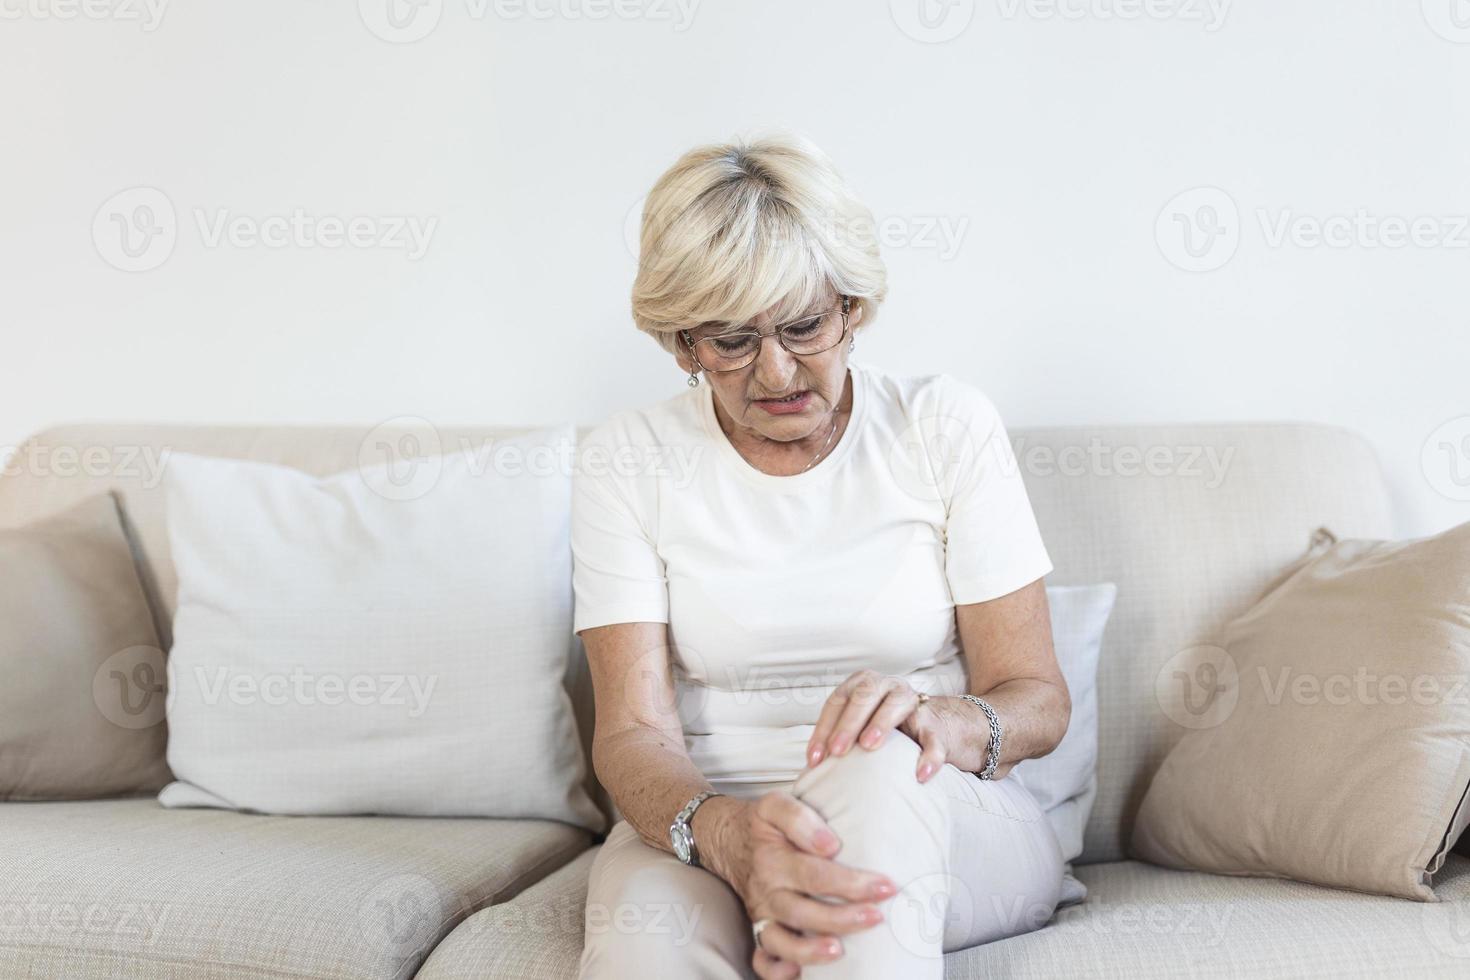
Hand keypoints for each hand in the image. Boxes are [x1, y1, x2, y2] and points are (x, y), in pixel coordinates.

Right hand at [696, 793, 894, 978]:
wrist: (726, 840)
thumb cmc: (760, 825)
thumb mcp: (774, 804)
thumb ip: (799, 818)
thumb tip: (830, 845)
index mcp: (774, 859)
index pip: (816, 874)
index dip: (851, 883)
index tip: (884, 886)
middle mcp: (768, 891)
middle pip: (803, 911)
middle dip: (843, 918)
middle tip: (876, 916)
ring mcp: (762, 915)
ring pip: (781, 941)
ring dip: (810, 950)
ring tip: (839, 951)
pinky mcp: (759, 930)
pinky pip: (762, 959)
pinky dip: (776, 971)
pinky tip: (798, 973)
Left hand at [805, 671, 992, 781]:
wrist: (936, 727)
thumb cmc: (885, 729)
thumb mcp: (860, 727)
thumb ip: (841, 738)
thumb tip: (811, 768)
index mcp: (862, 685)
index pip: (837, 701)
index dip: (823, 728)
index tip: (814, 758)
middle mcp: (886, 686)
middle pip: (864, 696)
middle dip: (848, 723)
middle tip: (837, 751)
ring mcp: (912, 700)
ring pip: (896, 704)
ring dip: (881, 724)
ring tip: (869, 746)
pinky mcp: (936, 723)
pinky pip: (933, 737)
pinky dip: (929, 756)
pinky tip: (921, 775)